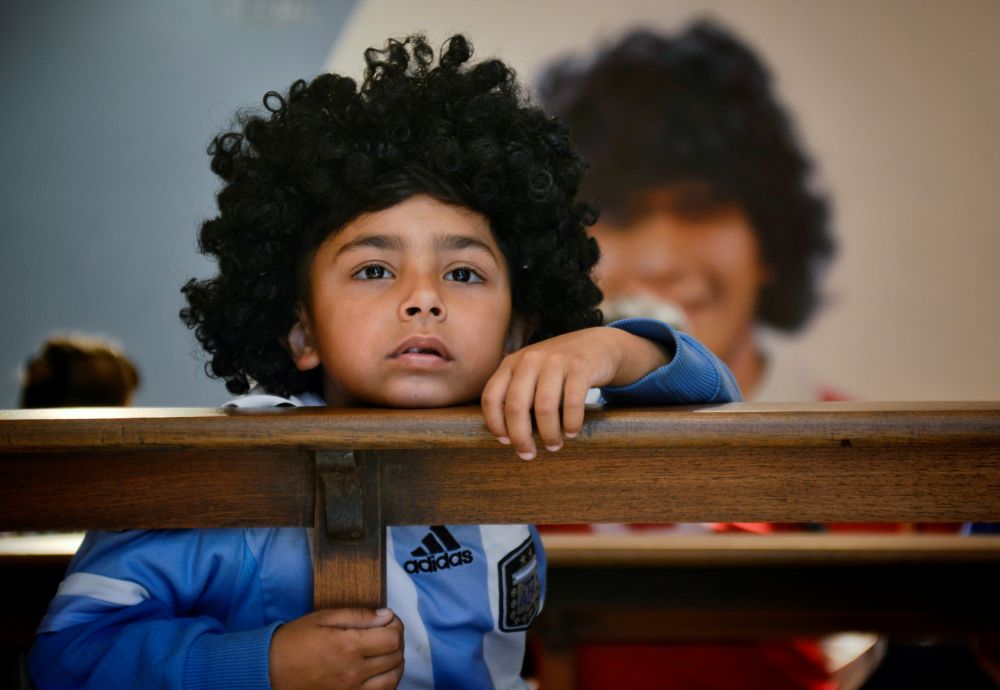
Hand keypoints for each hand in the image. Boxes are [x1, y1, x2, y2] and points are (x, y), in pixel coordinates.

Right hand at [270, 608, 403, 689]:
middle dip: (396, 641)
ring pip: (392, 679)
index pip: (393, 637)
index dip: (396, 625)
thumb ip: (358, 616)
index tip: (388, 620)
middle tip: (386, 633)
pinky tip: (379, 672)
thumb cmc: (295, 641)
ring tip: (385, 653)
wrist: (269, 670)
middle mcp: (353, 671)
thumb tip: (385, 616)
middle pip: (395, 657)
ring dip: (395, 664)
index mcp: (348, 646)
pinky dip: (387, 683)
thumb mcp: (323, 618)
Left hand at [481, 327, 670, 459]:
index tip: (505, 442)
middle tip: (528, 454)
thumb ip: (516, 394)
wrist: (596, 345)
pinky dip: (571, 423)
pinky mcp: (580, 366)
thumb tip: (506, 436)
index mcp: (512, 363)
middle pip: (516, 406)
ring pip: (544, 407)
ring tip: (554, 445)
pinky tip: (572, 432)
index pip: (491, 397)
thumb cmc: (558, 369)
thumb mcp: (530, 373)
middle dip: (520, 437)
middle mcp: (530, 359)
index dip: (495, 424)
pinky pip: (573, 403)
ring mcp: (555, 361)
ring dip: (549, 434)